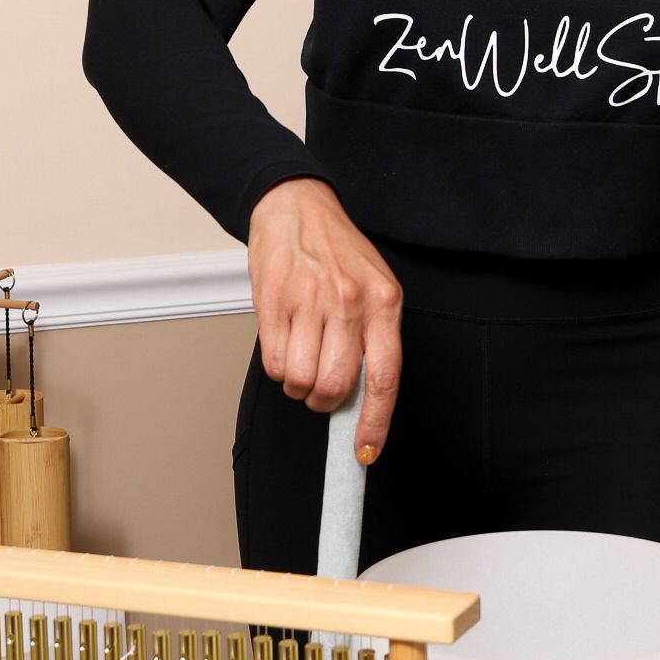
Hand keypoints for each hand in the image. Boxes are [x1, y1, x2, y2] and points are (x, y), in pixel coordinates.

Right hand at [247, 179, 401, 464]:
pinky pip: (274, 364)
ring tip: (302, 359)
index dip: (374, 423)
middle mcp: (350, 303)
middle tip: (321, 388)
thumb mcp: (374, 287)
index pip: (384, 378)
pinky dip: (278, 367)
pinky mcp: (275, 303)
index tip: (364, 452)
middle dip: (325, 402)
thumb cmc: (339, 252)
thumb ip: (373, 337)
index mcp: (385, 302)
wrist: (297, 207)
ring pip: (300, 381)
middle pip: (335, 387)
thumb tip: (363, 399)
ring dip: (298, 385)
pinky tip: (285, 342)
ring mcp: (311, 302)